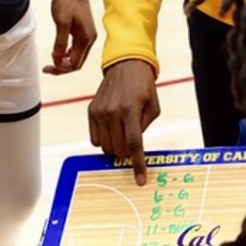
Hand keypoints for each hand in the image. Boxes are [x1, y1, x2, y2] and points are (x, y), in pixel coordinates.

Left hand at [43, 0, 95, 74]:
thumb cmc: (67, 2)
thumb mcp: (62, 22)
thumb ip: (60, 42)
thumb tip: (57, 58)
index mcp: (86, 38)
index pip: (76, 63)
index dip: (62, 68)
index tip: (48, 66)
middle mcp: (89, 39)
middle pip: (77, 62)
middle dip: (63, 67)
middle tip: (47, 69)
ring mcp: (86, 35)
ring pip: (76, 56)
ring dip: (64, 61)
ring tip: (51, 61)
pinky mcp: (82, 31)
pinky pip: (75, 48)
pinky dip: (66, 53)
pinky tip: (58, 52)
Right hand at [88, 60, 159, 185]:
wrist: (125, 65)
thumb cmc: (143, 87)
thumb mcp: (153, 106)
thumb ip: (145, 127)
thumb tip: (134, 148)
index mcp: (131, 110)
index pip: (134, 144)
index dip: (138, 164)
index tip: (140, 180)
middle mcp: (113, 112)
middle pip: (118, 149)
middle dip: (127, 152)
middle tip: (132, 144)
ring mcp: (100, 112)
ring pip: (105, 147)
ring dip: (115, 147)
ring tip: (122, 132)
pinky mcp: (92, 111)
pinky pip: (95, 139)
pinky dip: (104, 140)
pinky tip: (112, 129)